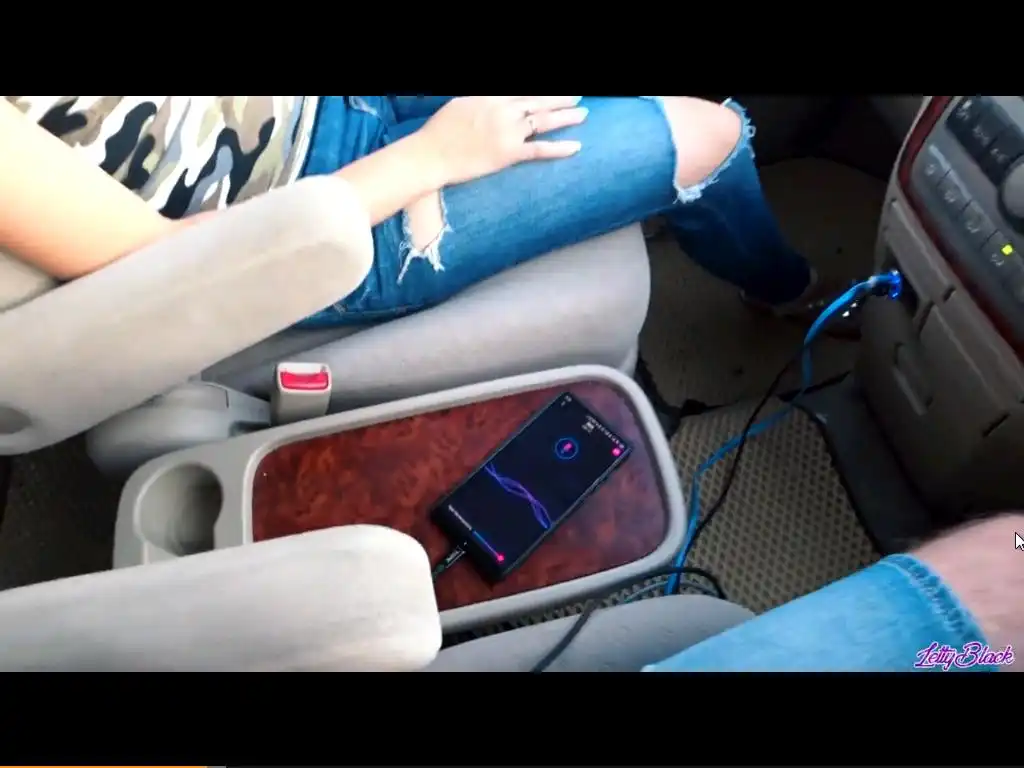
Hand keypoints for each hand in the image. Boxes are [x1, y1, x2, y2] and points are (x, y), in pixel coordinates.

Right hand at [417, 96, 587, 186]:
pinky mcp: (508, 153)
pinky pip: (539, 149)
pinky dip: (559, 148)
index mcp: (491, 96)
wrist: (431, 154)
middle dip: (562, 97)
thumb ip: (485, 99)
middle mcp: (503, 109)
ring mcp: (507, 131)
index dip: (543, 90)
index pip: (524, 90)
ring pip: (544, 121)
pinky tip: (576, 147)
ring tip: (583, 113)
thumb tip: (498, 99)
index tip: (557, 90)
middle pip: (539, 100)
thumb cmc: (441, 131)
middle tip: (578, 96)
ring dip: (566, 116)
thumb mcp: (463, 103)